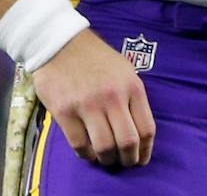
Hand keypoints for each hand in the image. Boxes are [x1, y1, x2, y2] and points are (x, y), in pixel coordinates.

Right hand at [31, 30, 155, 167]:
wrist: (60, 43)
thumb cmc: (95, 58)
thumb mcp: (124, 71)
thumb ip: (132, 98)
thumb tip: (138, 131)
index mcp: (132, 86)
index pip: (146, 129)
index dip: (145, 150)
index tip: (141, 159)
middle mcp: (113, 97)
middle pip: (127, 142)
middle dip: (128, 160)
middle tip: (123, 163)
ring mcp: (88, 104)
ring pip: (104, 147)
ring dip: (106, 159)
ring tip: (105, 158)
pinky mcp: (65, 111)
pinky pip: (79, 145)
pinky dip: (86, 154)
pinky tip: (87, 151)